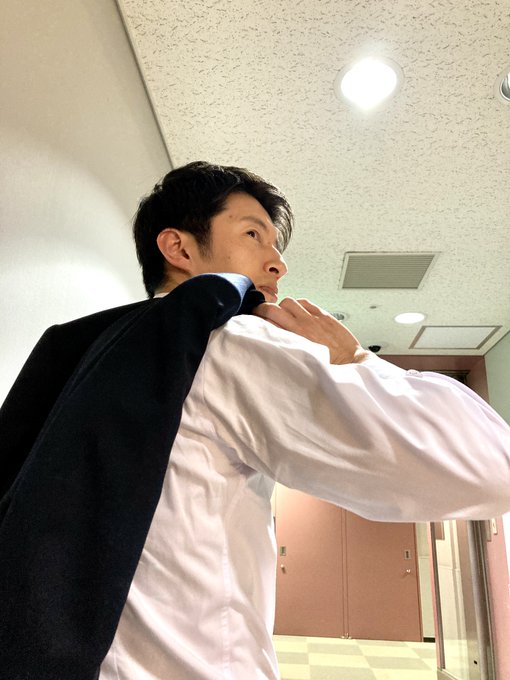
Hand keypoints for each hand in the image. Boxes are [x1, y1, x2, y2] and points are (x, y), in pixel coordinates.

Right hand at [253, 297, 371, 364]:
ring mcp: (314, 318)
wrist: (350, 362)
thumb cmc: (328, 366)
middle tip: (260, 312)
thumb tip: (272, 342)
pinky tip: (298, 311)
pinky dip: (299, 304)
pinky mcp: (324, 315)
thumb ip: (287, 348)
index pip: (269, 321)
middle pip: (274, 308)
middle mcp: (302, 326)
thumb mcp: (302, 360)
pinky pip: (305, 302)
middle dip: (264, 308)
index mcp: (295, 339)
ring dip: (283, 306)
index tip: (254, 320)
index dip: (258, 318)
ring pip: (289, 302)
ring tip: (283, 313)